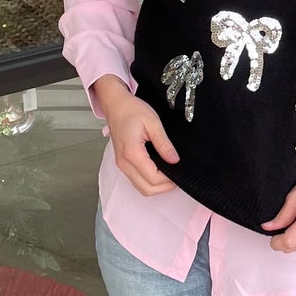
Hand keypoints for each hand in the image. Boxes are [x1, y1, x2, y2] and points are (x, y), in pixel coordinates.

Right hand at [95, 75, 179, 196]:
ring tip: (170, 174)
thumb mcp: (153, 122)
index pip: (153, 178)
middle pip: (147, 189)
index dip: (169, 179)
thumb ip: (164, 143)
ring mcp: (121, 165)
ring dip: (157, 187)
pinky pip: (136, 181)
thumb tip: (174, 160)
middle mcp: (124, 163)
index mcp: (132, 152)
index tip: (179, 170)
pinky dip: (149, 182)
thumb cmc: (132, 110)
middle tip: (177, 176)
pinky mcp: (122, 164)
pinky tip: (159, 172)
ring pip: (141, 188)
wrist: (115, 105)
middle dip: (164, 187)